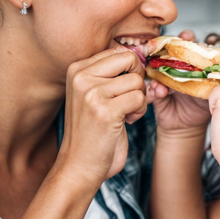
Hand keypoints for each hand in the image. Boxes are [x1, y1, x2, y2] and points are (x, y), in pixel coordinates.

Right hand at [58, 48, 146, 187]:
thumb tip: (142, 57)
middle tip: (129, 100)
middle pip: (129, 60)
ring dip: (139, 100)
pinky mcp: (105, 111)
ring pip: (137, 81)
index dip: (130, 70)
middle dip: (137, 81)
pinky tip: (126, 122)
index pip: (118, 51)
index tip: (123, 91)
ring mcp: (91, 93)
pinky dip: (139, 112)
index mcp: (76, 69)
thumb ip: (112, 75)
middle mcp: (81, 76)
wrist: (78, 167)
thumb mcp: (95, 96)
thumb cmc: (91, 133)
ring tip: (124, 115)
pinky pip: (139, 98)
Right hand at [147, 29, 210, 136]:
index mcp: (193, 67)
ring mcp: (165, 80)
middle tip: (170, 45)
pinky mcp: (156, 93)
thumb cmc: (203, 109)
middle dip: (170, 47)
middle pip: (172, 53)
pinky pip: (153, 89)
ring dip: (158, 66)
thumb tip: (210, 73)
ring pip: (158, 68)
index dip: (188, 40)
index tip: (187, 36)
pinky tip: (159, 91)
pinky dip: (155, 89)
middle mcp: (178, 70)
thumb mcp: (211, 94)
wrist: (188, 129)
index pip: (190, 49)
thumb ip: (209, 83)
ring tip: (159, 69)